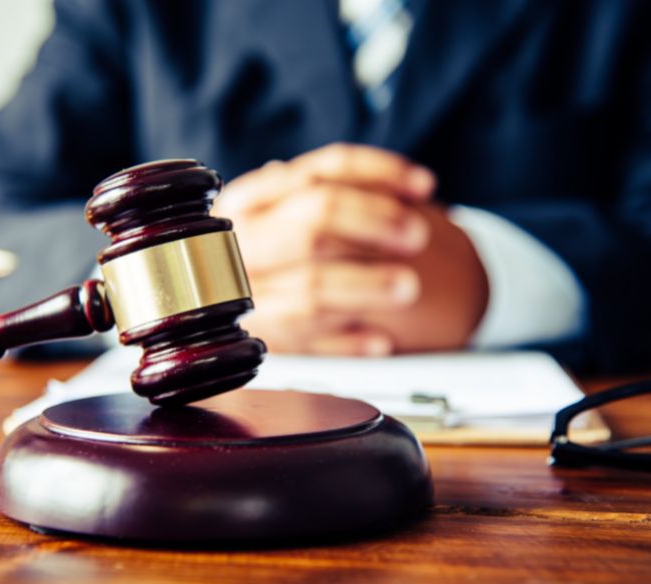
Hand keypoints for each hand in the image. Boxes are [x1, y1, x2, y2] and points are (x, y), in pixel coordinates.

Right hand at [216, 143, 487, 354]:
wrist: (226, 299)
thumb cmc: (276, 247)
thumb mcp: (287, 210)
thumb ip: (336, 194)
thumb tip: (414, 190)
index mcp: (248, 199)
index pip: (322, 173)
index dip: (380, 174)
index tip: (424, 187)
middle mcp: (241, 242)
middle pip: (313, 225)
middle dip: (373, 225)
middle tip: (417, 235)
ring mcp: (246, 293)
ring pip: (311, 287)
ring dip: (366, 287)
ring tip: (407, 287)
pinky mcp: (259, 337)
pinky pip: (306, 341)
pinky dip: (346, 343)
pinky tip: (380, 341)